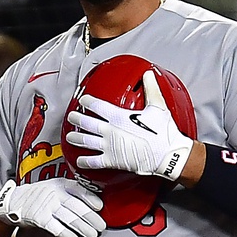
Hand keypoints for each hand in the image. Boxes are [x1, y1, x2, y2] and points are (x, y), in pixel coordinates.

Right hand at [0, 178, 105, 236]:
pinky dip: (65, 234)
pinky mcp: (38, 218)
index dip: (91, 199)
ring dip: (82, 228)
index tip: (100, 207)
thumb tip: (94, 206)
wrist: (13, 201)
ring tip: (92, 235)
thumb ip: (71, 193)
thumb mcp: (54, 187)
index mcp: (60, 184)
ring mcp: (45, 205)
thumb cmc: (39, 196)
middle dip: (91, 218)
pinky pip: (54, 227)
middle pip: (77, 206)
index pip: (79, 189)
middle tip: (101, 227)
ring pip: (68, 218)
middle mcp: (54, 193)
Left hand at [67, 69, 193, 180]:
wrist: (167, 155)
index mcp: (119, 116)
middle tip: (72, 117)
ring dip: (76, 138)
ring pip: (86, 141)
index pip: (97, 106)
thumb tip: (148, 75)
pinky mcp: (112, 160)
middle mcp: (110, 130)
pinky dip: (84, 161)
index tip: (84, 100)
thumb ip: (151, 89)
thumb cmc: (164, 133)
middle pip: (87, 123)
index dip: (88, 102)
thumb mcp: (158, 106)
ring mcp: (109, 146)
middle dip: (77, 118)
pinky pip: (93, 161)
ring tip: (70, 136)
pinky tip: (79, 161)